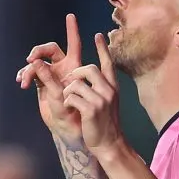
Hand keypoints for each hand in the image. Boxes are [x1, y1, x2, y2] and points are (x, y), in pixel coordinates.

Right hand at [16, 13, 84, 141]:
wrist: (66, 128)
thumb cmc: (71, 113)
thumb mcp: (59, 95)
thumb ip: (47, 79)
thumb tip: (35, 62)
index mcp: (73, 67)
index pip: (74, 44)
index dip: (72, 30)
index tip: (71, 16)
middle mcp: (62, 68)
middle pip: (49, 49)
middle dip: (38, 50)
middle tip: (31, 58)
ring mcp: (50, 74)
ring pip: (36, 62)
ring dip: (28, 68)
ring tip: (23, 80)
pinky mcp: (40, 82)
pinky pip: (29, 72)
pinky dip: (24, 75)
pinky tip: (21, 82)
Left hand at [62, 33, 124, 153]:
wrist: (109, 143)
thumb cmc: (103, 123)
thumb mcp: (106, 102)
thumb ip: (99, 87)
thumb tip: (87, 73)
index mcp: (112, 87)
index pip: (107, 63)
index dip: (102, 48)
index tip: (98, 35)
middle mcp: (109, 90)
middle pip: (89, 68)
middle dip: (75, 75)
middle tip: (70, 85)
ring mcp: (101, 100)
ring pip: (76, 83)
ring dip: (67, 92)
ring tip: (69, 102)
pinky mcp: (91, 109)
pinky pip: (71, 96)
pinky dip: (66, 102)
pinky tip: (70, 109)